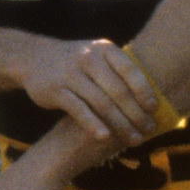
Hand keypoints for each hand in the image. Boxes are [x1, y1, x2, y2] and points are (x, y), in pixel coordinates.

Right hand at [5, 36, 166, 146]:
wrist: (34, 58)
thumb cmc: (76, 63)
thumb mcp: (97, 56)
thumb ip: (119, 71)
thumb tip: (154, 98)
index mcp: (104, 49)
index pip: (130, 71)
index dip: (144, 91)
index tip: (154, 109)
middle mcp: (88, 58)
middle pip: (118, 91)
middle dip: (136, 113)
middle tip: (149, 130)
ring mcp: (70, 74)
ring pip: (101, 103)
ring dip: (121, 124)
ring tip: (133, 139)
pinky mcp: (55, 90)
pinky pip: (79, 110)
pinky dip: (93, 125)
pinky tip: (105, 137)